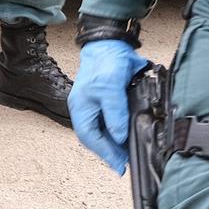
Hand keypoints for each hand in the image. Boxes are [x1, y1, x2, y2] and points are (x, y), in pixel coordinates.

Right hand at [70, 39, 150, 174]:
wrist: (111, 42)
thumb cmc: (106, 61)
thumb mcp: (110, 88)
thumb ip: (115, 113)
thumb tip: (120, 136)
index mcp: (80, 108)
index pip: (90, 137)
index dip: (104, 153)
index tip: (118, 166)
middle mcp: (86, 109)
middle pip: (95, 137)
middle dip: (109, 151)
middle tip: (125, 164)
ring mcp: (95, 105)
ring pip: (102, 131)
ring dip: (114, 143)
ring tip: (128, 154)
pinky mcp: (107, 100)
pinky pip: (110, 121)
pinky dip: (118, 132)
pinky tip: (127, 137)